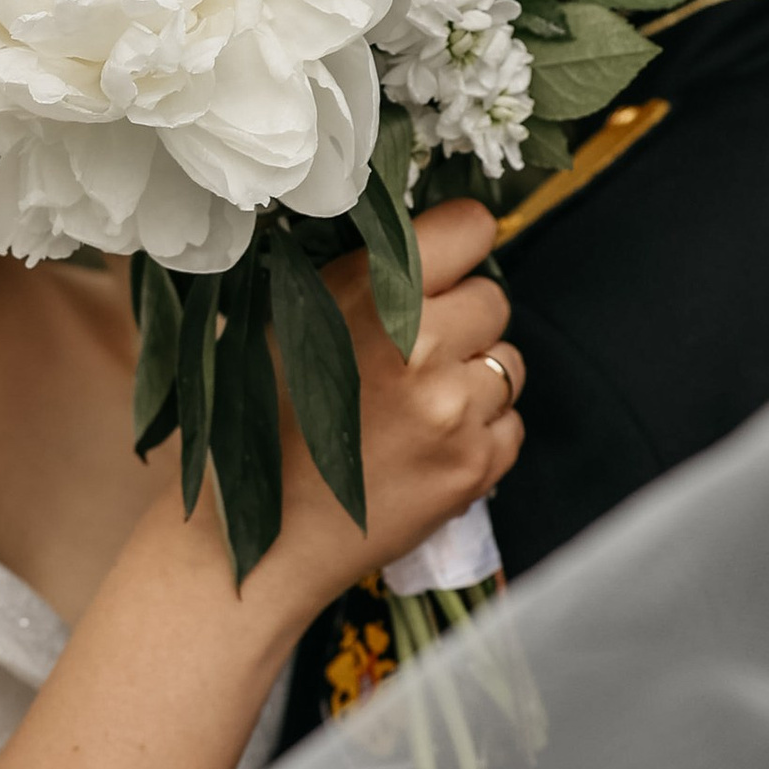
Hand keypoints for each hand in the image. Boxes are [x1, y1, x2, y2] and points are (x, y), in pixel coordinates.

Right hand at [266, 198, 521, 614]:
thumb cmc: (258, 428)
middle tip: (411, 356)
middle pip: (493, 299)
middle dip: (461, 320)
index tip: (444, 266)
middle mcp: (421, 344)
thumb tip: (425, 247)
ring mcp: (454, 409)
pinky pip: (511, 424)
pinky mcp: (475, 465)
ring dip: (473, 379)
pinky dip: (479, 434)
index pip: (470, 228)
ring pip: (507, 363)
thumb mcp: (288, 324)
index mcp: (371, 294)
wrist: (256, 540)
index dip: (459, 244)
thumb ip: (363, 281)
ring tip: (416, 408)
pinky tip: (425, 448)